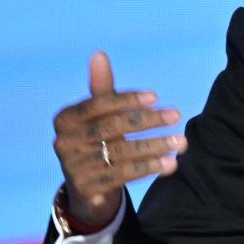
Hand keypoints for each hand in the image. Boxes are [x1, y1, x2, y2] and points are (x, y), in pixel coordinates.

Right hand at [52, 51, 186, 227]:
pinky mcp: (86, 189)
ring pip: (120, 154)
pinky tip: (169, 164)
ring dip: (154, 148)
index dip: (127, 100)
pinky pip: (122, 176)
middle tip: (177, 115)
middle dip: (147, 121)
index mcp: (65, 119)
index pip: (99, 104)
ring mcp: (72, 167)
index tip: (156, 97)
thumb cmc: (98, 140)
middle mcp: (63, 142)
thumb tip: (99, 54)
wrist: (88, 186)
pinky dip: (148, 169)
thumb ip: (102, 89)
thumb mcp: (98, 116)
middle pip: (112, 128)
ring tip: (181, 144)